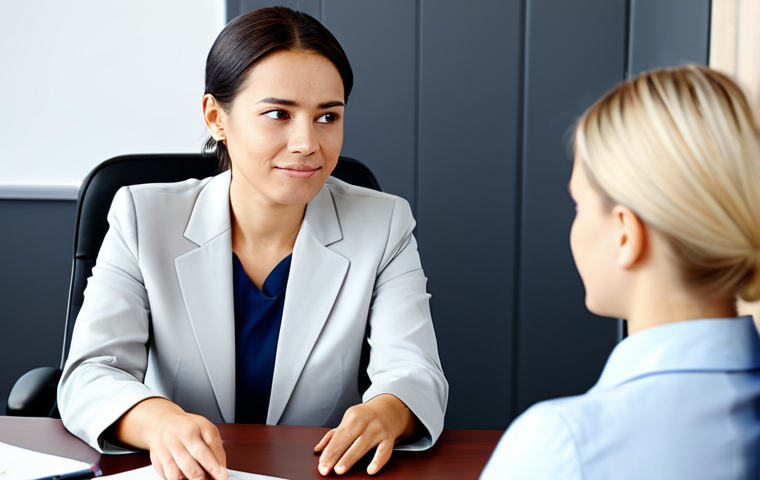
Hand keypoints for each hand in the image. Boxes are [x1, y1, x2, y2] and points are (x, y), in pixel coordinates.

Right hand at [111, 398, 228, 479]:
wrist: (161, 422)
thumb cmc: (187, 426)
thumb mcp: (206, 428)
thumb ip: (215, 447)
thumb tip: (221, 468)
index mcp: (189, 431)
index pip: (203, 453)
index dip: (215, 468)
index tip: (223, 477)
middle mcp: (174, 442)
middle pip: (189, 467)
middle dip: (202, 478)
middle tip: (211, 479)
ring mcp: (163, 453)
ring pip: (175, 476)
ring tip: (199, 478)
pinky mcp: (156, 462)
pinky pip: (167, 477)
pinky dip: (177, 479)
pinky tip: (185, 476)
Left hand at [314, 394, 417, 475]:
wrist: (389, 409)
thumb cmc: (365, 417)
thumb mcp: (349, 420)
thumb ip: (333, 435)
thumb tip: (318, 449)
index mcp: (353, 416)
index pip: (338, 435)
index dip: (329, 451)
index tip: (322, 463)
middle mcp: (366, 421)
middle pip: (348, 438)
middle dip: (335, 454)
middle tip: (326, 468)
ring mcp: (378, 429)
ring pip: (363, 445)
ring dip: (350, 458)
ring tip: (340, 469)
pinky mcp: (389, 437)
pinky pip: (384, 451)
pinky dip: (378, 461)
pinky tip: (370, 470)